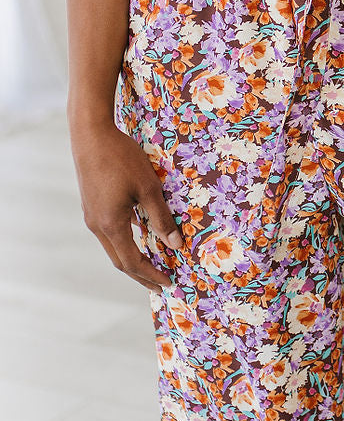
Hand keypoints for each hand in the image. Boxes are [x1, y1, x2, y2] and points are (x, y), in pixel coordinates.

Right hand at [69, 118, 183, 291]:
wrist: (90, 135)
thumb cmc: (121, 159)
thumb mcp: (148, 188)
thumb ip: (162, 218)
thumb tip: (176, 245)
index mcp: (111, 225)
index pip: (133, 262)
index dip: (151, 275)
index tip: (169, 283)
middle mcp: (98, 225)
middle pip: (120, 261)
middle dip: (141, 275)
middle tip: (160, 286)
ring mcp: (92, 216)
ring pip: (114, 247)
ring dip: (133, 259)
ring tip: (152, 266)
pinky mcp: (92, 205)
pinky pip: (110, 232)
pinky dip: (126, 242)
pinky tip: (140, 238)